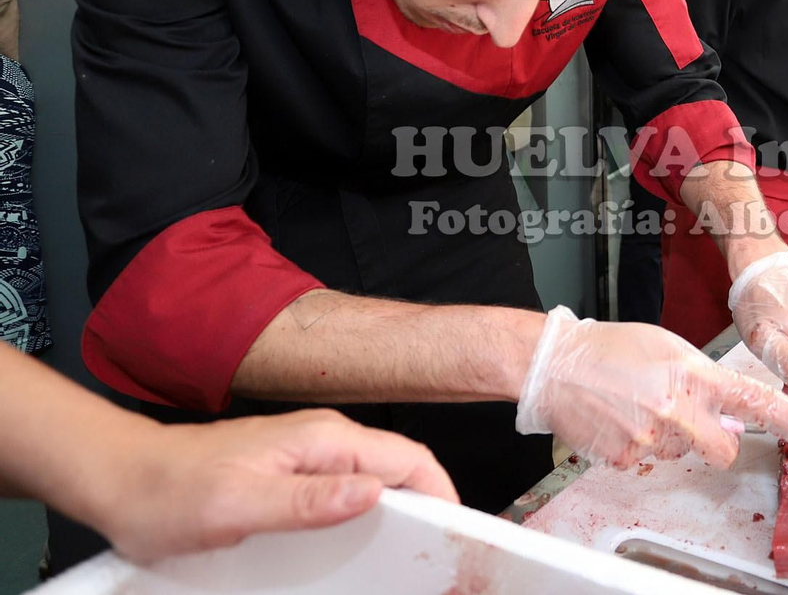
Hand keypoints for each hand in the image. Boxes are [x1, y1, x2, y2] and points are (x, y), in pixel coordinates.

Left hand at [98, 410, 456, 564]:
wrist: (121, 479)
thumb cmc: (169, 491)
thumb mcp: (239, 504)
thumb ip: (309, 499)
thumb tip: (374, 492)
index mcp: (321, 439)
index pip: (407, 458)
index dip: (441, 492)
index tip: (457, 533)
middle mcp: (322, 440)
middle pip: (400, 468)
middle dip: (430, 506)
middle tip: (438, 556)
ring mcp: (308, 454)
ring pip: (376, 479)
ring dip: (401, 512)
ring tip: (409, 556)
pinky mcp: (293, 473)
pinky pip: (347, 490)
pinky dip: (368, 514)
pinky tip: (362, 544)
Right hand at [516, 307, 787, 469]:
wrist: (557, 365)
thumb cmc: (612, 348)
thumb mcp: (669, 348)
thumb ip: (705, 380)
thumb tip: (730, 415)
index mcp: (692, 375)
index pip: (755, 401)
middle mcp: (677, 410)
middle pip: (723, 448)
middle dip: (716, 439)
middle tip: (689, 417)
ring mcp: (651, 438)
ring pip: (683, 454)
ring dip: (672, 438)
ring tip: (640, 405)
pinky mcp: (627, 458)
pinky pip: (650, 460)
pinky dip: (642, 445)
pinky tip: (623, 419)